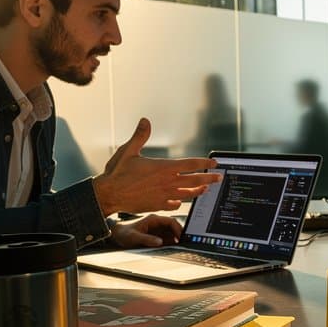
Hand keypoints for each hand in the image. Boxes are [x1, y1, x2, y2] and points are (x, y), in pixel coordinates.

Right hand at [92, 118, 222, 214]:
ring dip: (198, 191)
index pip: (191, 164)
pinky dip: (179, 202)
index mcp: (164, 168)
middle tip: (219, 178)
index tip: (214, 163)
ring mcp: (164, 195)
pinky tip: (181, 201)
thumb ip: (140, 136)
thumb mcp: (128, 150)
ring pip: (187, 194)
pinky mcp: (157, 205)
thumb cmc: (117, 172)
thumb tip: (145, 120)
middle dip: (209, 179)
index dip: (204, 163)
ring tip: (205, 189)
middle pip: (194, 180)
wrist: (108, 194)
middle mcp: (167, 182)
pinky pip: (174, 204)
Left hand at [110, 214, 181, 248]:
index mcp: (153, 219)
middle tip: (184, 243)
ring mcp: (157, 229)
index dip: (178, 229)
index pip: (171, 221)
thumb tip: (160, 242)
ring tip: (179, 247)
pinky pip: (167, 238)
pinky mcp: (156, 235)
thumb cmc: (123, 233)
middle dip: (180, 234)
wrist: (116, 234)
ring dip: (176, 239)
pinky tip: (173, 248)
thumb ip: (147, 239)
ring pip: (172, 233)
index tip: (181, 237)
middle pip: (174, 227)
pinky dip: (172, 243)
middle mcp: (157, 223)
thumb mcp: (134, 237)